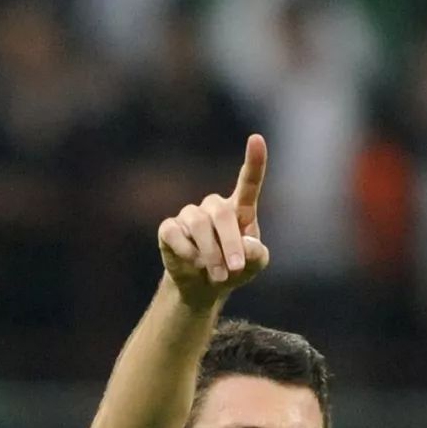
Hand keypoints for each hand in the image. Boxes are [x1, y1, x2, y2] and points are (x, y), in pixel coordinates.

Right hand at [158, 134, 270, 304]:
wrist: (202, 288)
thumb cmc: (232, 270)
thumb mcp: (254, 266)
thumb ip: (257, 254)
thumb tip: (246, 245)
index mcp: (239, 210)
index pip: (248, 182)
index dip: (254, 161)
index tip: (257, 139)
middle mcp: (213, 207)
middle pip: (222, 213)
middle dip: (231, 243)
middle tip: (236, 268)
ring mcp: (190, 216)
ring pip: (198, 224)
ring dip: (210, 253)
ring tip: (218, 276)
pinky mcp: (169, 229)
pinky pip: (175, 234)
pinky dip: (187, 253)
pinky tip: (194, 264)